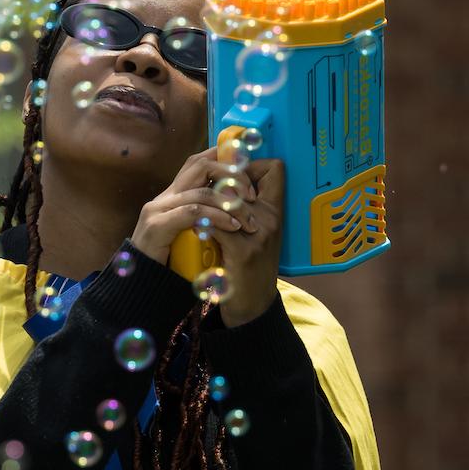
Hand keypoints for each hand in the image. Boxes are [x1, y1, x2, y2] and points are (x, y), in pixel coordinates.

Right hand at [128, 144, 254, 266]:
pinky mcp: (158, 226)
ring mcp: (159, 209)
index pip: (200, 161)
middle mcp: (165, 196)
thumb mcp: (194, 233)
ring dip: (231, 204)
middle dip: (232, 176)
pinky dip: (216, 217)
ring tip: (247, 221)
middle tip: (251, 196)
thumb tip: (238, 206)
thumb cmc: (173, 261)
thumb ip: (207, 217)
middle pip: (201, 165)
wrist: (142, 285)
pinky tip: (231, 227)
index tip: (250, 174)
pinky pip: (193, 213)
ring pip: (201, 192)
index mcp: (174, 194)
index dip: (226, 159)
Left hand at [210, 156, 283, 327]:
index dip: (249, 164)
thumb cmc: (250, 266)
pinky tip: (194, 227)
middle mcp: (270, 218)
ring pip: (226, 197)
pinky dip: (201, 222)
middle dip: (217, 179)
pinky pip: (216, 224)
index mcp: (274, 211)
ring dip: (206, 199)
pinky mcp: (242, 252)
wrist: (253, 305)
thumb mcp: (256, 233)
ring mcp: (257, 234)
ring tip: (194, 205)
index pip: (274, 168)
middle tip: (203, 189)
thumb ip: (247, 208)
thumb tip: (225, 179)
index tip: (228, 173)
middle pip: (240, 178)